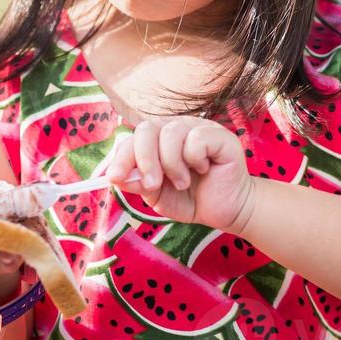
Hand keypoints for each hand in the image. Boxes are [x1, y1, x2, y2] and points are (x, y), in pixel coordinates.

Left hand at [105, 117, 256, 234]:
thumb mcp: (157, 195)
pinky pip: (196, 138)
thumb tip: (118, 176)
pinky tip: (203, 169)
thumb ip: (138, 183)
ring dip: (172, 165)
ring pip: (170, 133)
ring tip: (184, 182)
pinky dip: (195, 159)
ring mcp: (198, 128)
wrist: (226, 211)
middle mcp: (175, 128)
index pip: (132, 139)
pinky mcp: (219, 134)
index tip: (114, 177)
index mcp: (157, 140)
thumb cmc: (191, 199)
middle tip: (152, 185)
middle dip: (144, 160)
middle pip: (147, 129)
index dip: (121, 157)